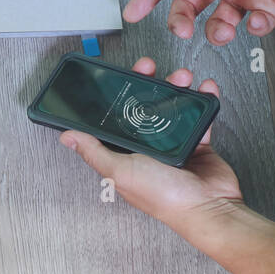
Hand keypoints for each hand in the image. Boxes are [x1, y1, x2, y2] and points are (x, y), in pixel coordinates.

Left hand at [57, 57, 241, 229]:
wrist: (208, 207)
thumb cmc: (162, 196)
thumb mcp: (119, 171)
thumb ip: (93, 152)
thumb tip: (66, 137)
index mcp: (124, 153)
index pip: (114, 118)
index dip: (114, 96)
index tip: (118, 76)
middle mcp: (146, 147)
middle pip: (142, 106)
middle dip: (146, 83)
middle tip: (149, 66)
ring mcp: (173, 143)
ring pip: (170, 106)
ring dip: (176, 87)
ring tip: (182, 76)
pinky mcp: (197, 142)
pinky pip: (199, 115)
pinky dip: (203, 99)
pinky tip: (204, 87)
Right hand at [123, 0, 274, 43]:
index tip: (132, 12)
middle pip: (188, 6)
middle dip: (180, 21)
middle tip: (181, 31)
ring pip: (217, 22)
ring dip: (217, 31)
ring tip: (225, 31)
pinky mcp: (268, 8)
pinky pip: (253, 28)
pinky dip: (254, 30)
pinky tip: (258, 21)